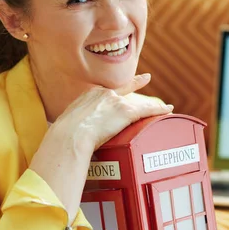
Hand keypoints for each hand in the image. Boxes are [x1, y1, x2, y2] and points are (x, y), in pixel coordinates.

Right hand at [29, 74, 172, 219]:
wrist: (69, 136)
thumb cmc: (62, 139)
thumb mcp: (64, 128)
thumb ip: (69, 133)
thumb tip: (61, 151)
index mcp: (87, 96)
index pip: (105, 90)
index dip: (114, 89)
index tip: (117, 86)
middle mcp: (102, 94)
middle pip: (123, 91)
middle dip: (135, 85)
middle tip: (145, 78)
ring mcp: (115, 102)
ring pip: (137, 102)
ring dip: (150, 106)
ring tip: (163, 106)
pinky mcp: (125, 111)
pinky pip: (146, 109)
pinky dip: (158, 110)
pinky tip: (168, 110)